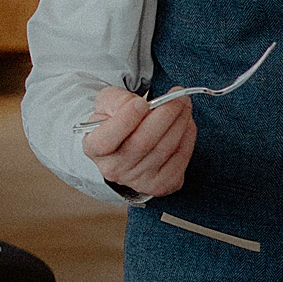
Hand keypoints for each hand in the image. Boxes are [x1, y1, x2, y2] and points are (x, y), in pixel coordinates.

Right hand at [82, 84, 196, 196]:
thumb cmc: (115, 122)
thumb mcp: (106, 104)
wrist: (126, 147)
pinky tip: (186, 123)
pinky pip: (179, 160)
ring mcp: (138, 181)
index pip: (107, 139)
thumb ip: (117, 99)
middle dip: (165, 115)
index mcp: (95, 148)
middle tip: (177, 96)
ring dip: (180, 122)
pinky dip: (187, 138)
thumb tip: (140, 104)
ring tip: (183, 104)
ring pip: (165, 149)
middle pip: (143, 143)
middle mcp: (114, 169)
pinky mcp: (160, 185)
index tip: (141, 102)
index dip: (125, 120)